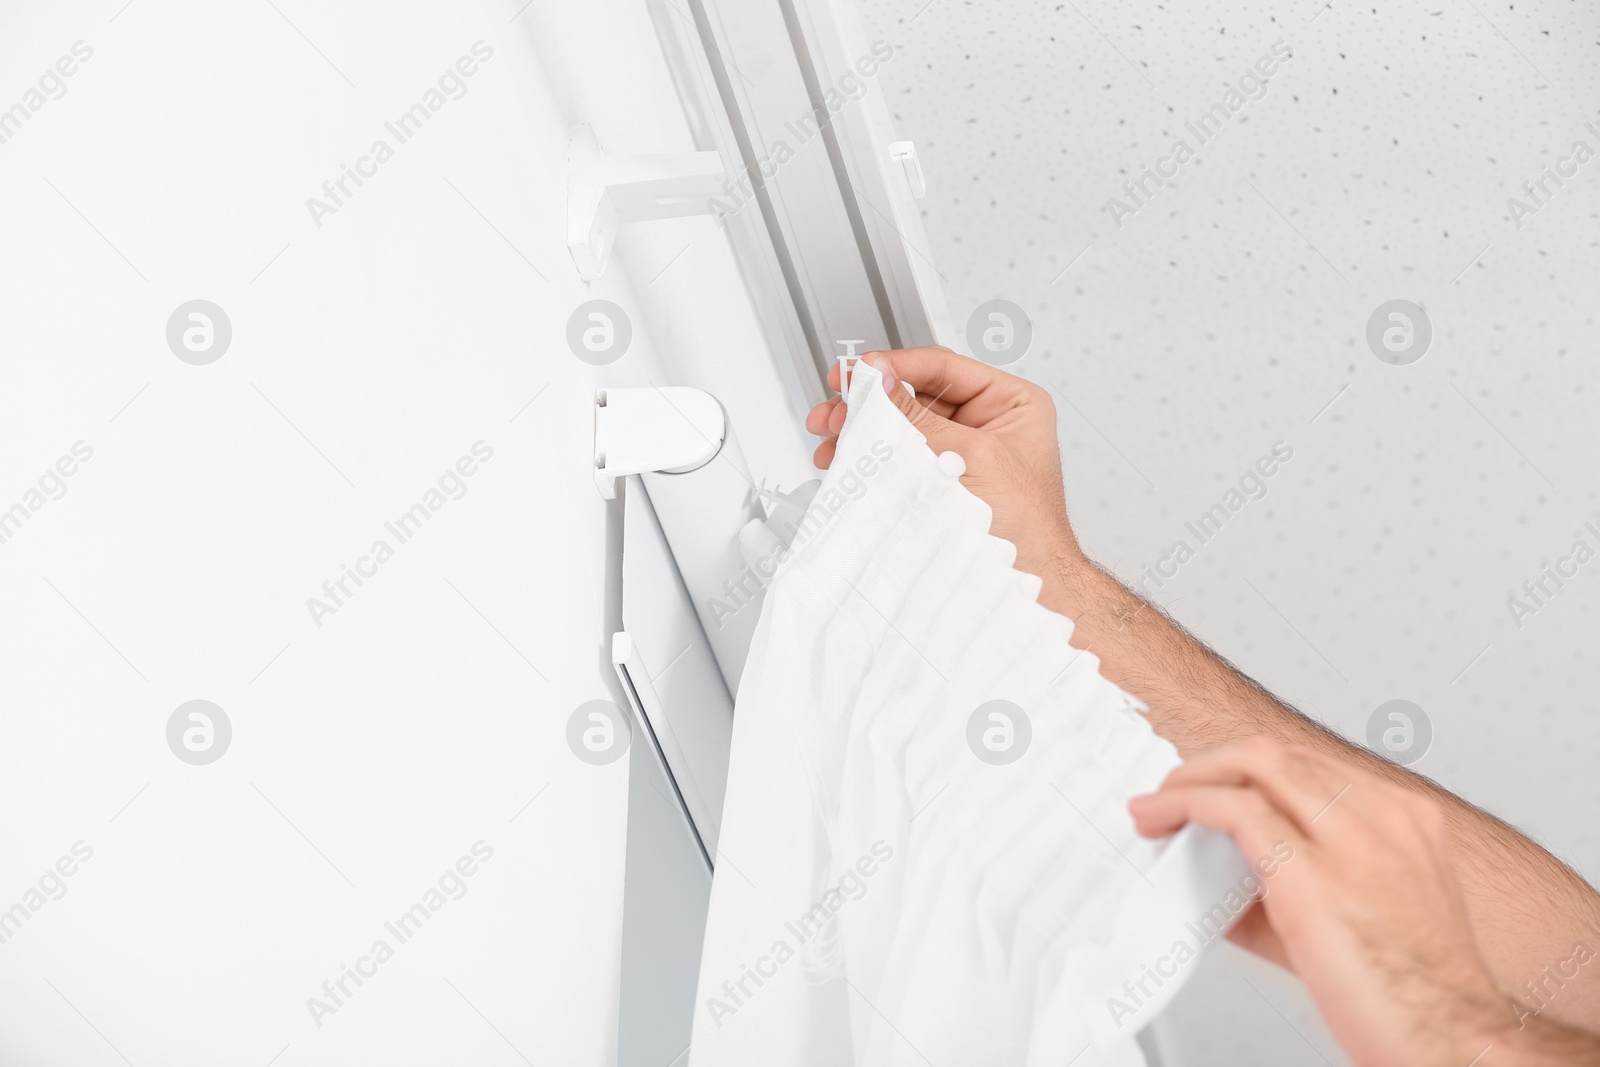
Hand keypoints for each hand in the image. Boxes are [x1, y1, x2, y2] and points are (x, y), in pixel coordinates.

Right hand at [805, 347, 1083, 588]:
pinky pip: (902, 456)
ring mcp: (963, 453)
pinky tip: (851, 457)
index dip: (896, 366)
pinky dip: (874, 455)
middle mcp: (988, 423)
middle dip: (872, 401)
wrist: (1026, 585)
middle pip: (917, 394)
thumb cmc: (1025, 528)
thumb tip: (880, 382)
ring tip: (834, 436)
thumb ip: (919, 417)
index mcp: (1011, 403)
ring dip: (866, 428)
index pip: (943, 367)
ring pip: (904, 425)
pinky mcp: (942, 480)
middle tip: (837, 408)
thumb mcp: (969, 457)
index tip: (859, 373)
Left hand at [1128, 738, 1584, 1066]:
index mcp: (1405, 819)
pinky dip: (1188, 805)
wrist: (1450, 1039)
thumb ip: (1299, 882)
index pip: (1310, 765)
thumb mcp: (1367, 912)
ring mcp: (1352, 838)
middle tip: (1176, 790)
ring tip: (1160, 805)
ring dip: (1194, 778)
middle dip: (1216, 765)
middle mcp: (1383, 816)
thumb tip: (1221, 879)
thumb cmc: (1415, 991)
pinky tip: (1165, 820)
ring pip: (1256, 765)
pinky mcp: (1311, 873)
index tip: (1216, 787)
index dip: (1249, 771)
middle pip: (1280, 754)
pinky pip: (1234, 811)